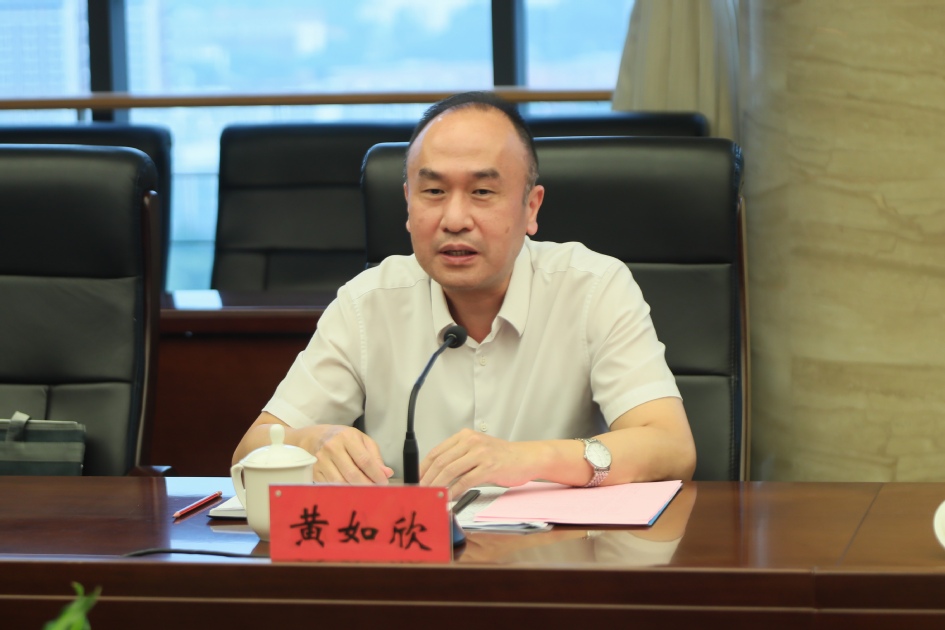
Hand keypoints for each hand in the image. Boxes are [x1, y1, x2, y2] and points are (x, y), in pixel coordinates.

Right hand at [307, 425, 393, 484]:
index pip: (364, 460)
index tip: (384, 483)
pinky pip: (331, 486)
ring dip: (355, 491)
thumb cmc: (343, 439)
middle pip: (352, 474)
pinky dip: (342, 491)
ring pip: (340, 483)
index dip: (376, 474)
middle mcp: (332, 447)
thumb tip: (387, 473)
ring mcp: (321, 460)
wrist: (315, 437)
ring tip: (365, 493)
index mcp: (347, 437)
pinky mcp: (314, 471)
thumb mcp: (361, 440)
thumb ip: (375, 456)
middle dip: (367, 485)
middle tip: (376, 491)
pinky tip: (350, 492)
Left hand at [419, 428, 540, 496]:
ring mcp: (480, 454)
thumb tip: (437, 474)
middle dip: (427, 478)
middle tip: (420, 491)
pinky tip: (449, 498)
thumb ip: (459, 457)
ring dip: (437, 486)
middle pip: (441, 461)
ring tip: (431, 495)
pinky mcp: (488, 467)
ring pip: (450, 470)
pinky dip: (454, 491)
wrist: (526, 458)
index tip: (417, 479)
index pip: (436, 451)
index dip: (423, 467)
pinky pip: (465, 481)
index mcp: (465, 436)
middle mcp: (471, 442)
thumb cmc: (502, 457)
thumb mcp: (477, 450)